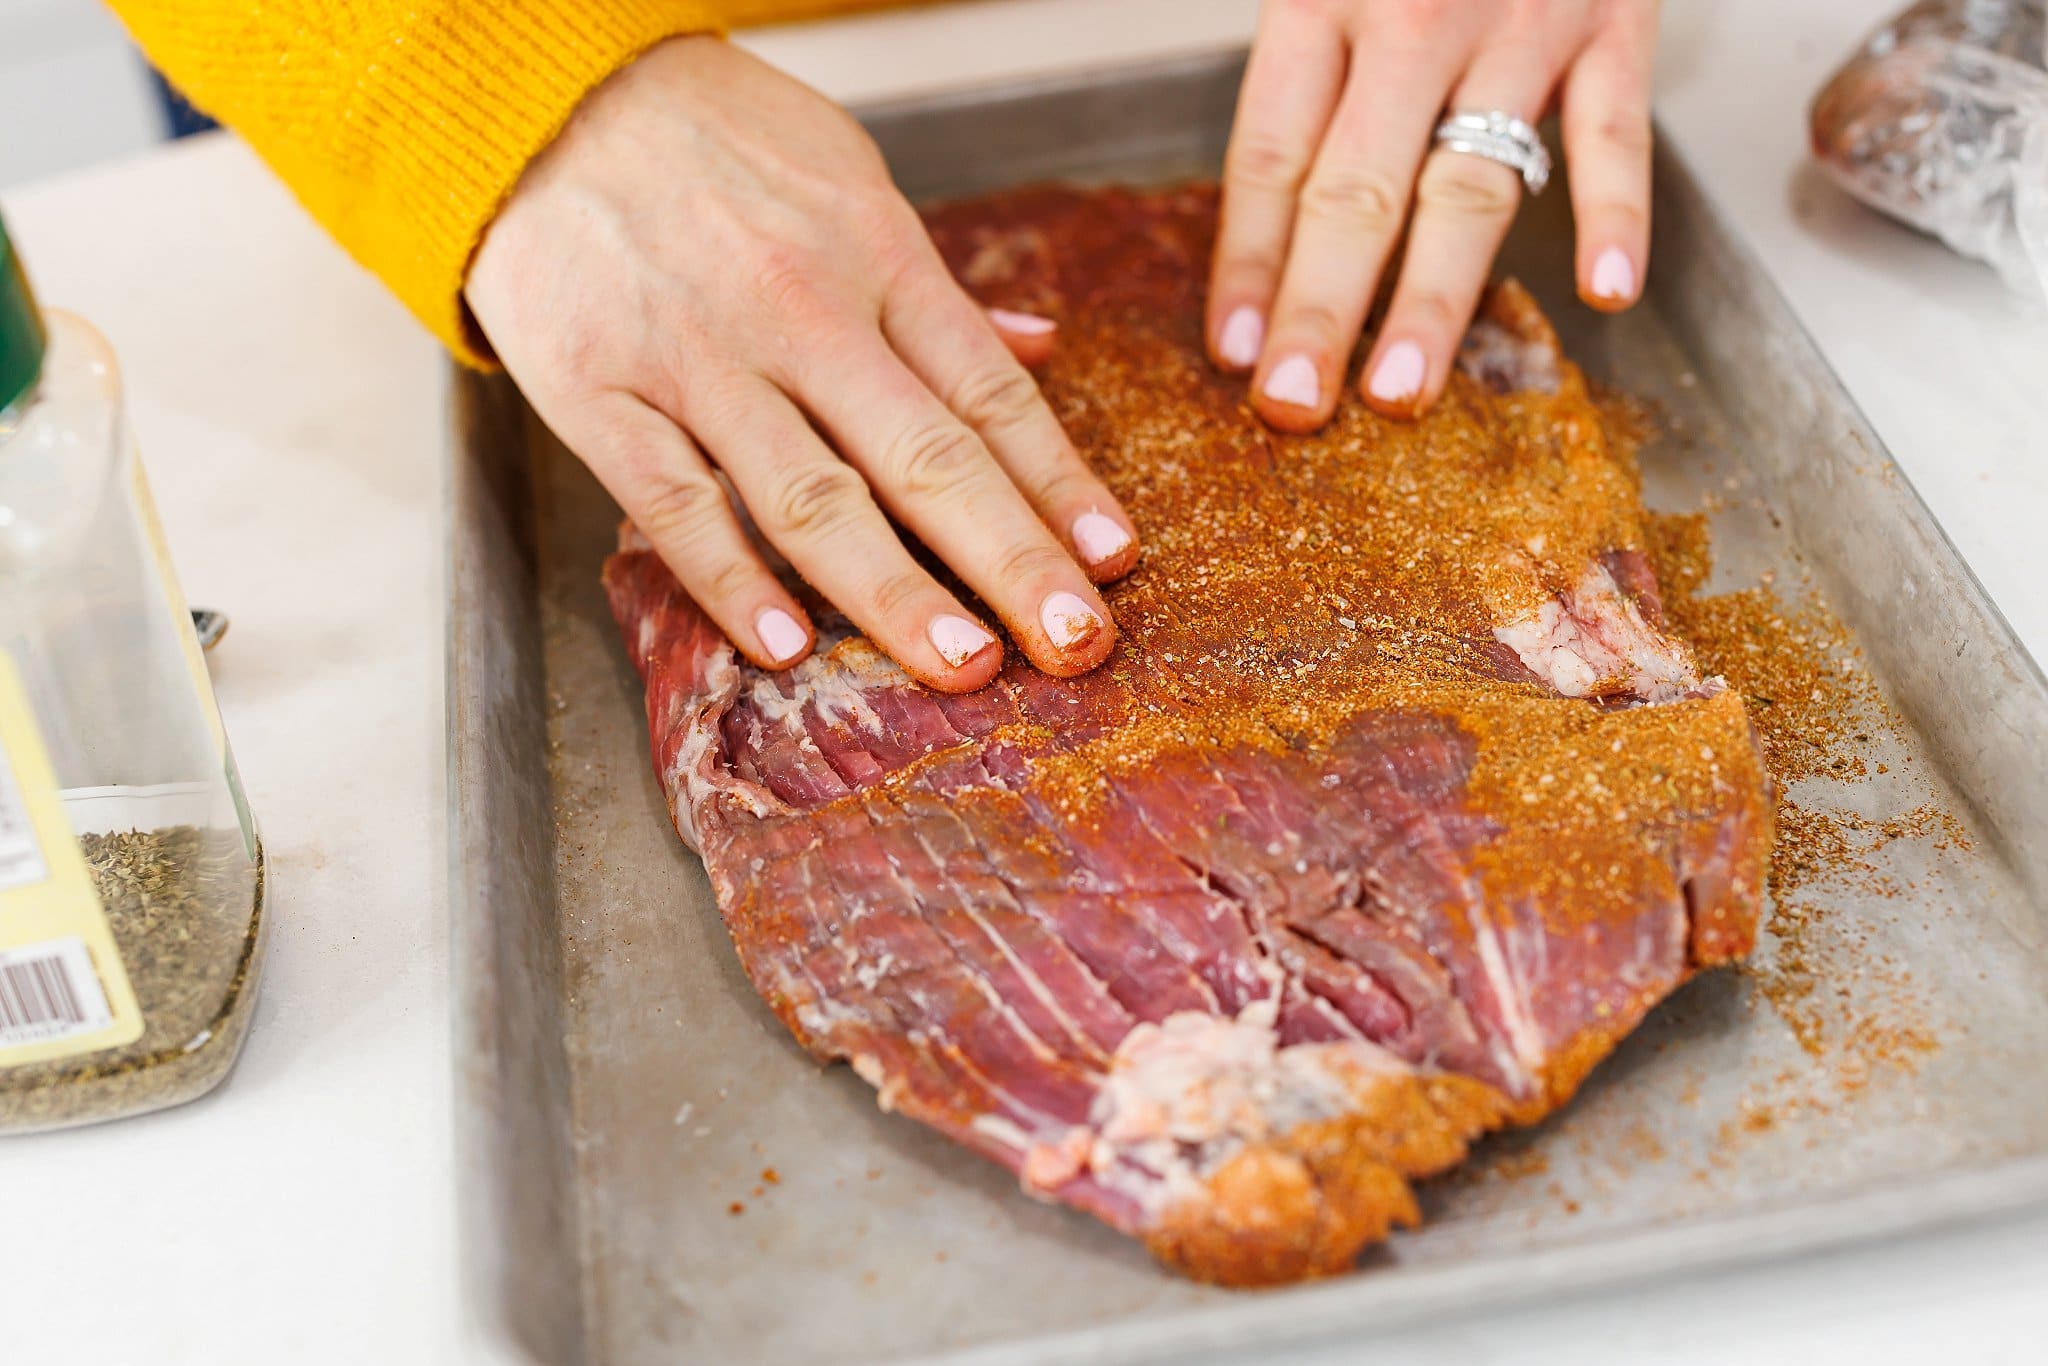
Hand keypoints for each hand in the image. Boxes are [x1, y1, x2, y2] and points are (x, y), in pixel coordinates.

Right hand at [465, 37, 1137, 690]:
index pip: (989, 391)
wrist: (540, 98)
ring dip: (896, 591)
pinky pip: (676, 504)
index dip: (1058, 484)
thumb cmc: (712, 142)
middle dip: (1011, 560)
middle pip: (926, 456)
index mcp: (875, 254)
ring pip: (813, 496)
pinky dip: (734, 580)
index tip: (1113, 562)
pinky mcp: (602, 395)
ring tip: (964, 665)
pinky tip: (790, 645)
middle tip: (1074, 644)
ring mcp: (698, 358)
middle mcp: (800, 310)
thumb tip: (1041, 345)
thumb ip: (935, 286)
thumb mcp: (848, 178)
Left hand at [1208, 0, 1658, 428]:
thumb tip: (1261, 225)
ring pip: (1468, 183)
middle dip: (1320, 309)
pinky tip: (1605, 293)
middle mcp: (1409, 18)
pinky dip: (1617, 212)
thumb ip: (1297, 71)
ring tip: (1401, 391)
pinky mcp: (1613, 21)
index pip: (1270, 158)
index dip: (1248, 263)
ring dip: (1434, 299)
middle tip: (1295, 405)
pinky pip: (1615, 131)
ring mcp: (1518, 25)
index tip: (1235, 353)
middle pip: (1354, 189)